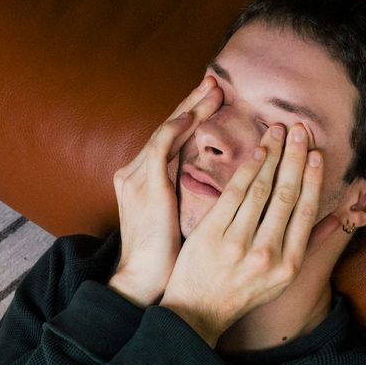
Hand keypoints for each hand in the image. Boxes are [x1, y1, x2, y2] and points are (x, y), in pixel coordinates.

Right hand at [108, 77, 223, 307]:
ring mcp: (136, 178)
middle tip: (216, 82)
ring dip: (191, 108)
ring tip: (213, 89)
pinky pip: (160, 148)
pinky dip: (176, 130)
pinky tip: (193, 116)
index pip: (171, 140)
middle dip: (193, 104)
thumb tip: (230, 188)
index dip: (193, 118)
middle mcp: (135, 173)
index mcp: (144, 181)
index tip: (215, 101)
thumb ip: (196, 197)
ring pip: (166, 131)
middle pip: (168, 128)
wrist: (144, 282)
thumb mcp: (184, 220)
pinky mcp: (144, 188)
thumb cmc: (170, 259)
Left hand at [160, 122, 323, 346]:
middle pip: (287, 196)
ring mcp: (238, 245)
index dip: (313, 180)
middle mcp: (267, 255)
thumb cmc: (241, 293)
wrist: (197, 313)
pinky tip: (257, 152)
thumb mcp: (281, 280)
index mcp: (289, 265)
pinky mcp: (211, 236)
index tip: (317, 154)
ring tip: (279, 132)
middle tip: (301, 130)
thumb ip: (308, 247)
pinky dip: (247, 170)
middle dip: (295, 159)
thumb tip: (336, 220)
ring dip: (272, 157)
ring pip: (261, 191)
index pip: (306, 213)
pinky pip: (233, 196)